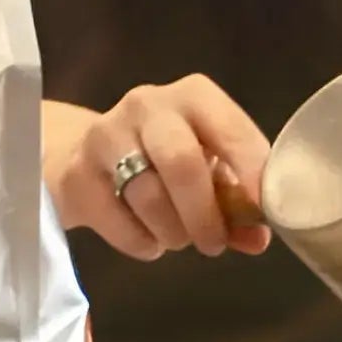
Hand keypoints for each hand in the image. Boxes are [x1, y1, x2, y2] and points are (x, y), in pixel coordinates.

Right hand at [44, 76, 271, 261]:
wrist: (87, 158)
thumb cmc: (167, 163)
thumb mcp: (210, 173)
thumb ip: (238, 205)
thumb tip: (258, 238)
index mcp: (194, 97)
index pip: (229, 128)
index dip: (251, 171)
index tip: (263, 210)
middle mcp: (148, 105)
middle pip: (181, 162)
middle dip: (204, 213)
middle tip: (213, 244)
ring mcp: (106, 134)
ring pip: (149, 197)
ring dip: (174, 233)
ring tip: (181, 239)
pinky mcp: (77, 172)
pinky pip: (119, 222)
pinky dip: (143, 243)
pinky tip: (149, 239)